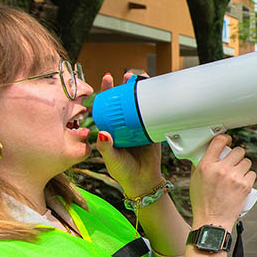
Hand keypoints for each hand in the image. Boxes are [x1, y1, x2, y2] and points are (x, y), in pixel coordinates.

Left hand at [96, 72, 162, 194]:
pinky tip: (155, 92)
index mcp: (111, 129)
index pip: (107, 106)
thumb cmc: (123, 171)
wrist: (143, 181)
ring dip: (139, 91)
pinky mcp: (152, 130)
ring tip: (140, 78)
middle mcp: (124, 125)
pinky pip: (154, 113)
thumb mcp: (111, 158)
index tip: (107, 79)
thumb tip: (101, 132)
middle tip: (127, 75)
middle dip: (125, 86)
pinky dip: (154, 102)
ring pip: (138, 104)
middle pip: (124, 101)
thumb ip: (106, 146)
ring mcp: (138, 126)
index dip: (106, 92)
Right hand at [189, 133, 255, 227]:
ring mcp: (234, 177)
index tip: (228, 140)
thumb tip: (206, 152)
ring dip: (243, 166)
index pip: (219, 141)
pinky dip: (248, 177)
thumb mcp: (194, 180)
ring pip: (247, 161)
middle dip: (236, 155)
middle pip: (237, 150)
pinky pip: (252, 173)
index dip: (226, 138)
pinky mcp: (245, 186)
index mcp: (206, 165)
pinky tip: (242, 181)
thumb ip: (200, 164)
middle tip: (233, 162)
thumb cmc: (202, 202)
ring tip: (237, 174)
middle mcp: (221, 169)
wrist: (212, 221)